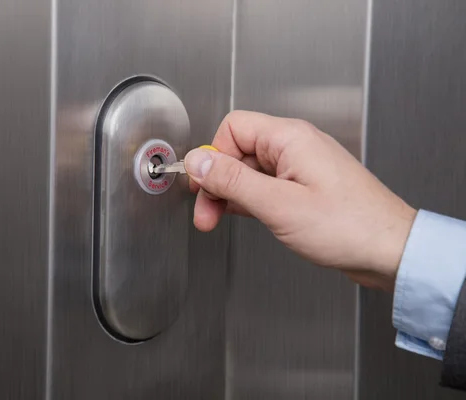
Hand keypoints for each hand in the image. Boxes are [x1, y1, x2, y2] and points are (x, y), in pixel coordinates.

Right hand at [185, 110, 415, 290]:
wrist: (389, 250)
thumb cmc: (349, 227)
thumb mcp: (277, 204)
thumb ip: (232, 181)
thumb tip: (198, 161)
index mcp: (290, 138)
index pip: (233, 129)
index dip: (212, 156)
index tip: (202, 185)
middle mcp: (295, 147)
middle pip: (238, 151)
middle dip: (216, 181)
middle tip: (205, 212)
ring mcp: (300, 168)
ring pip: (250, 171)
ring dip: (230, 194)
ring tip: (217, 219)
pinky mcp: (304, 187)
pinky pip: (265, 185)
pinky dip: (249, 200)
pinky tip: (240, 216)